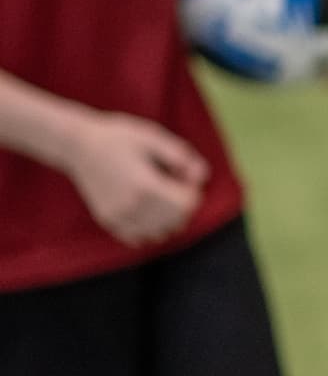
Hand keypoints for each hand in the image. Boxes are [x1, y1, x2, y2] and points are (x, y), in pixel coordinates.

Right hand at [66, 112, 207, 246]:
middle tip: (170, 182)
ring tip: (158, 195)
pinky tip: (145, 208)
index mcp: (145, 186)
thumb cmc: (119, 137)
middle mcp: (131, 206)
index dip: (192, 190)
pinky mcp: (108, 221)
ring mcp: (118, 216)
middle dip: (182, 204)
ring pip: (159, 234)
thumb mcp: (155, 137)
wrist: (77, 144)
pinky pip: (138, 238)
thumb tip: (201, 178)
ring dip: (167, 219)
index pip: (187, 205)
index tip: (181, 175)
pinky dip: (148, 228)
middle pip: (176, 221)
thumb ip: (182, 157)